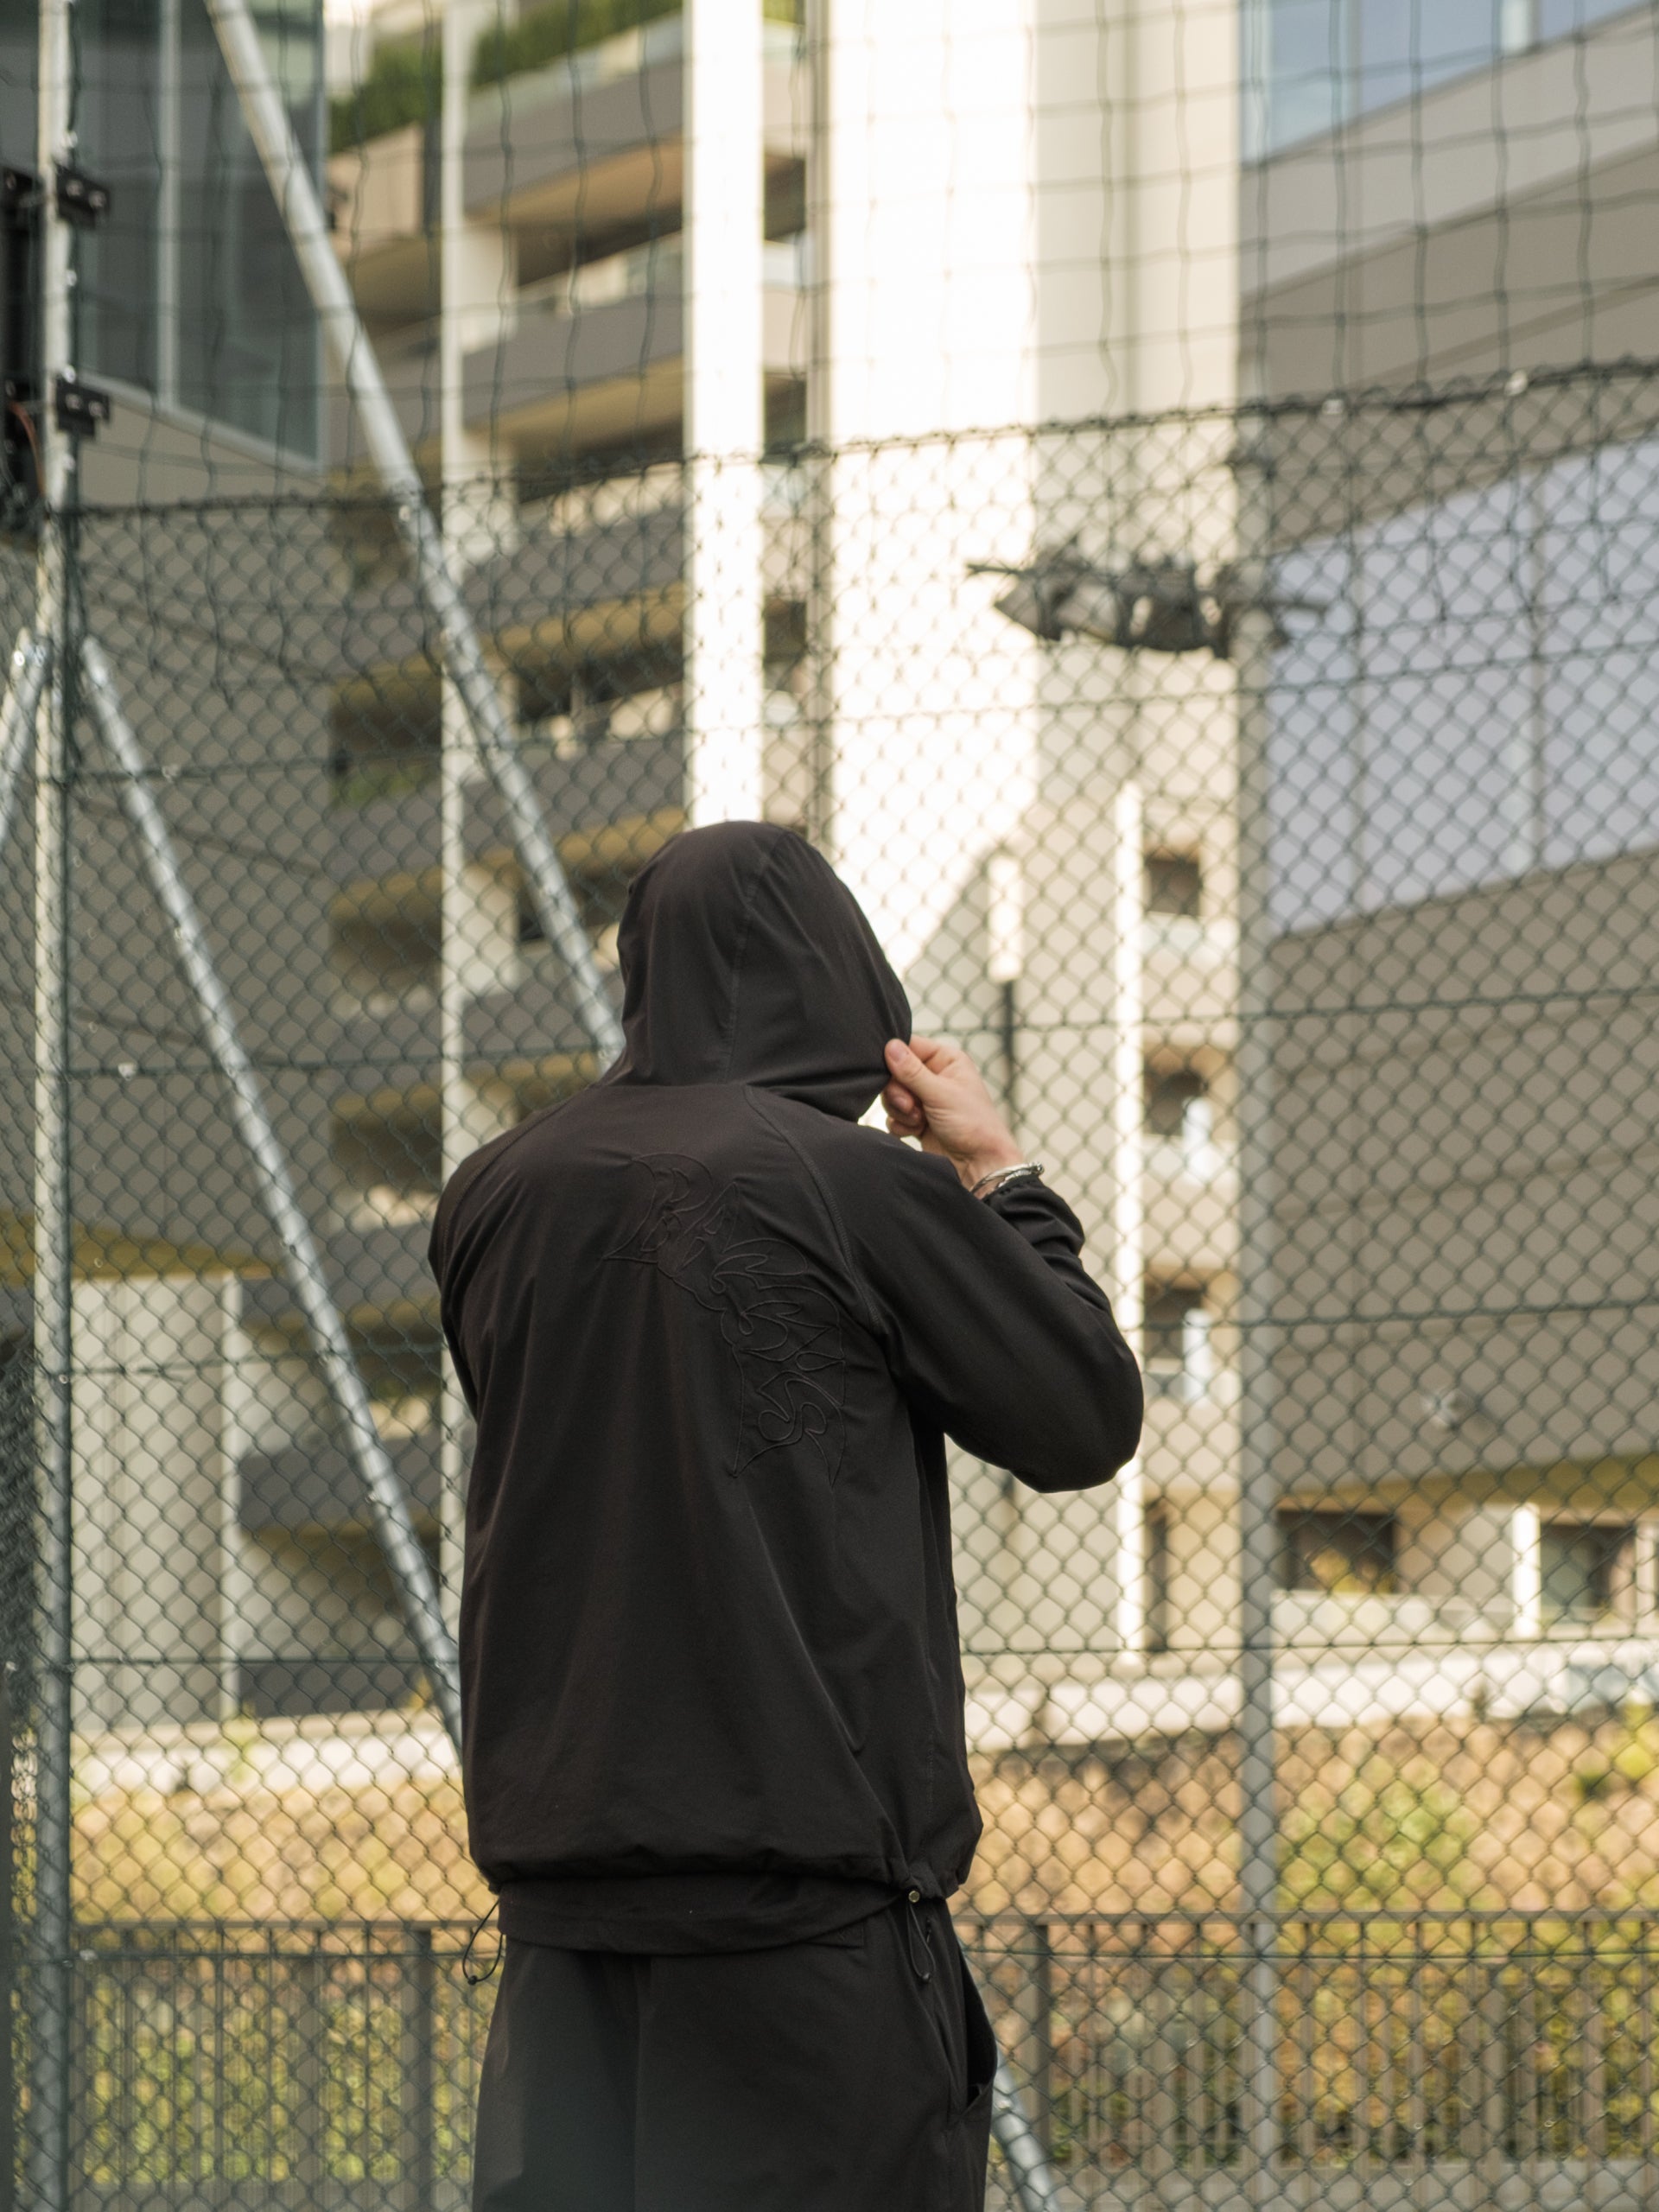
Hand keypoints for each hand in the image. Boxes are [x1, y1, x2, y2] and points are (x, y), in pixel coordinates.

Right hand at [882, 1035, 1023, 1191]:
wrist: (978, 1164)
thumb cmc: (973, 1125)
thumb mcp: (941, 1093)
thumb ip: (912, 1071)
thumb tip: (890, 1046)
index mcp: (947, 1060)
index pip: (910, 1046)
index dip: (896, 1059)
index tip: (893, 1073)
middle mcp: (935, 1076)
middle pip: (895, 1072)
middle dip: (898, 1091)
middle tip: (910, 1105)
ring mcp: (925, 1099)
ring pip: (892, 1095)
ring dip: (900, 1109)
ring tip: (918, 1120)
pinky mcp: (917, 1120)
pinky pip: (894, 1115)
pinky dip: (901, 1124)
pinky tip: (916, 1131)